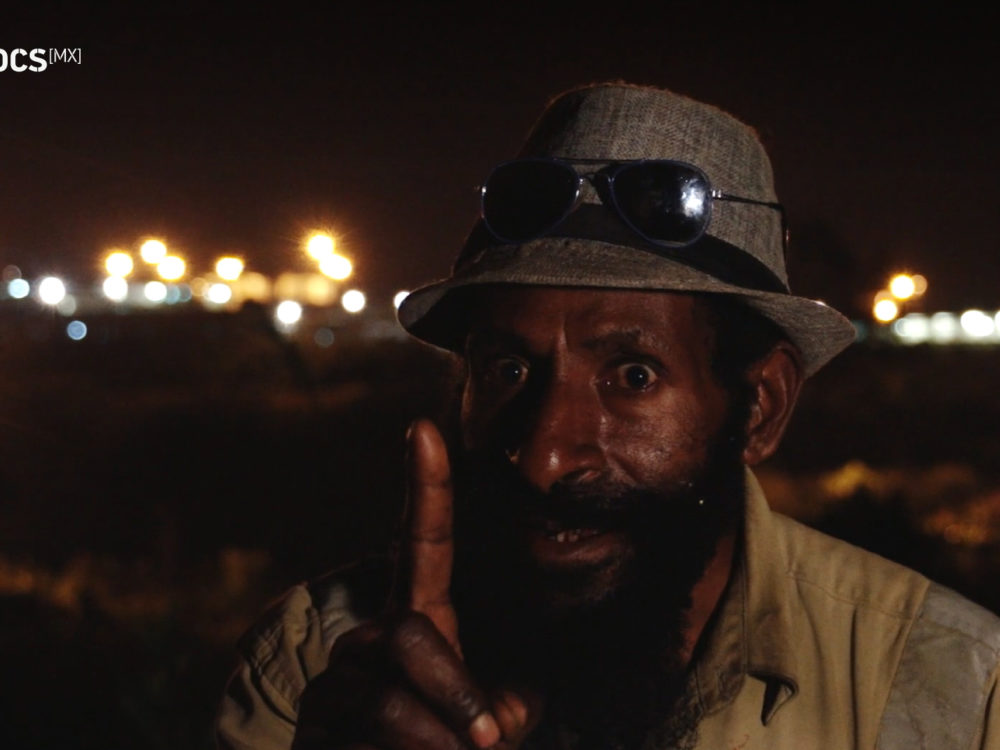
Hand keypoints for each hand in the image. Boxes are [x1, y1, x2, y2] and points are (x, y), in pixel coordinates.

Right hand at [292, 419, 539, 748]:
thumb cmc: (456, 747)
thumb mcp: (499, 718)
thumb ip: (507, 699)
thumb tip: (493, 715)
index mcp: (420, 617)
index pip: (423, 543)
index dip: (427, 489)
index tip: (423, 430)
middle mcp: (371, 634)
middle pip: (409, 632)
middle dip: (455, 690)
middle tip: (484, 740)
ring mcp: (336, 674)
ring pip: (386, 693)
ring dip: (433, 738)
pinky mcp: (314, 717)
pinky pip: (365, 734)